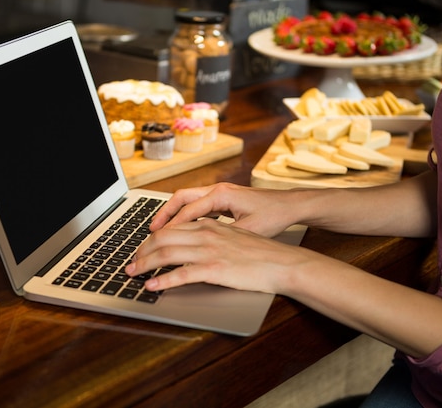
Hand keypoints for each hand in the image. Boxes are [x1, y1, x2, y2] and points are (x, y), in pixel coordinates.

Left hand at [126, 217, 316, 292]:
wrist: (282, 263)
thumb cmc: (261, 253)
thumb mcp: (233, 236)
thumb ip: (212, 236)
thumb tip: (193, 244)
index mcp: (208, 226)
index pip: (170, 228)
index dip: (150, 239)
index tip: (141, 249)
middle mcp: (205, 234)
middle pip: (162, 238)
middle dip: (141, 251)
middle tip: (130, 263)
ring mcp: (209, 251)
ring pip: (166, 254)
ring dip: (144, 264)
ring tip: (132, 274)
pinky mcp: (214, 268)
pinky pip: (181, 274)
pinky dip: (163, 280)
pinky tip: (152, 285)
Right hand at [150, 182, 297, 238]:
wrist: (291, 205)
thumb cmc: (274, 216)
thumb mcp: (248, 230)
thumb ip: (223, 237)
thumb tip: (202, 249)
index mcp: (221, 195)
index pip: (188, 210)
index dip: (171, 226)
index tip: (158, 239)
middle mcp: (217, 190)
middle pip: (181, 198)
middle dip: (164, 214)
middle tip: (150, 231)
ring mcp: (220, 193)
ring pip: (187, 200)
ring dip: (173, 214)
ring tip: (159, 230)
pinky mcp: (224, 199)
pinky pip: (197, 205)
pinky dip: (185, 216)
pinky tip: (181, 229)